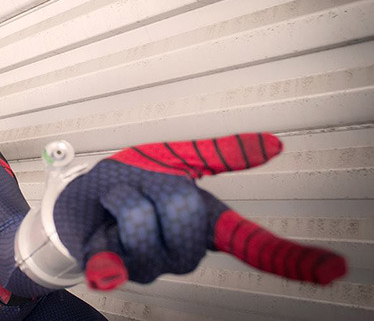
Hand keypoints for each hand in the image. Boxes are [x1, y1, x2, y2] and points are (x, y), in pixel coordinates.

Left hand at [53, 133, 345, 289]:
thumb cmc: (132, 178)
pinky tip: (106, 252)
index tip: (332, 269)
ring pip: (141, 229)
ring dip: (121, 198)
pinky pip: (112, 265)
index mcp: (202, 222)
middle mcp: (183, 251)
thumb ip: (220, 152)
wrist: (84, 192)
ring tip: (115, 201)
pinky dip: (108, 260)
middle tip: (138, 183)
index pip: (251, 242)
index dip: (290, 257)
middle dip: (155, 188)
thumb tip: (273, 145)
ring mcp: (148, 266)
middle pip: (184, 218)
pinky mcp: (112, 270)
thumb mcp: (174, 157)